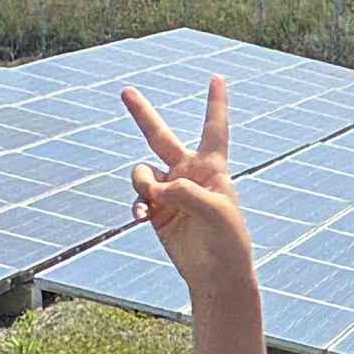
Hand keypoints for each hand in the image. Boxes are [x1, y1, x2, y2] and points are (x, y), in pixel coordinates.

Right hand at [117, 76, 257, 291]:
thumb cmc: (228, 242)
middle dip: (141, 114)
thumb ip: (185, 193)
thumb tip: (152, 189)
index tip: (217, 77)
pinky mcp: (156, 213)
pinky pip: (137, 199)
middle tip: (125, 90)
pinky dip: (137, 205)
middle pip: (160, 136)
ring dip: (142, 183)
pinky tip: (142, 216)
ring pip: (142, 173)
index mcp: (212, 167)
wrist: (216, 276)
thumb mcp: (216, 212)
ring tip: (154, 202)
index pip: (214, 128)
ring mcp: (169, 193)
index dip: (215, 103)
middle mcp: (188, 174)